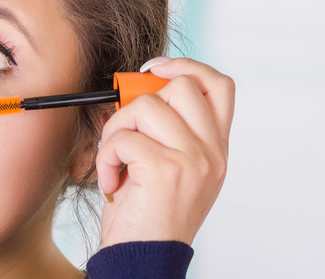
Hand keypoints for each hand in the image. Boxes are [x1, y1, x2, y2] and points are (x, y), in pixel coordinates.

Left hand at [95, 57, 234, 246]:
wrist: (143, 261)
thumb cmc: (146, 215)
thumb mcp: (166, 167)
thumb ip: (164, 129)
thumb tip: (135, 86)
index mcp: (216, 149)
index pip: (219, 85)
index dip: (186, 66)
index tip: (153, 70)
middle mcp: (213, 153)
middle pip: (180, 85)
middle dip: (139, 100)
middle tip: (124, 131)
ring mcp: (193, 160)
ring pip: (145, 105)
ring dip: (116, 130)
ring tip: (114, 161)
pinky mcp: (166, 170)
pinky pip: (122, 137)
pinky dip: (105, 156)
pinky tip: (112, 181)